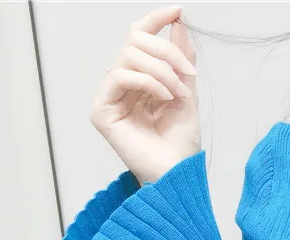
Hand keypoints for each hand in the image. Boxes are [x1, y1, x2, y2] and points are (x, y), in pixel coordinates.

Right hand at [90, 5, 200, 185]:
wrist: (178, 174)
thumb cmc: (181, 144)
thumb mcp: (188, 94)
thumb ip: (182, 60)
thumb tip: (179, 23)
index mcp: (141, 79)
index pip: (139, 38)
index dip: (156, 20)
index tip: (178, 11)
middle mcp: (122, 85)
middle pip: (134, 41)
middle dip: (166, 51)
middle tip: (187, 73)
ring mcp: (110, 97)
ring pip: (129, 56)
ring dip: (162, 71)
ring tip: (180, 94)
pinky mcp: (101, 110)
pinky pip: (121, 75)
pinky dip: (148, 82)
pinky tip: (165, 98)